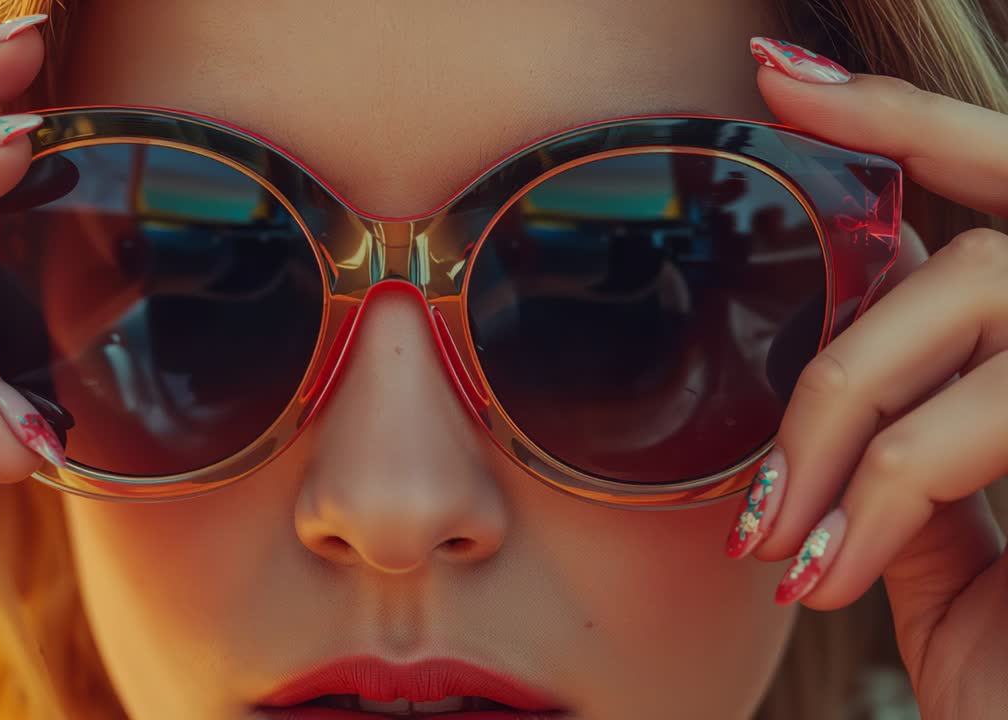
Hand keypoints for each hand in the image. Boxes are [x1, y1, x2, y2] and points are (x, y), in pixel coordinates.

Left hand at [728, 39, 1007, 718]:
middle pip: (995, 219)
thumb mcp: (958, 562)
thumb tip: (851, 415)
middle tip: (765, 260)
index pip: (1004, 195)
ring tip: (774, 537)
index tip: (785, 78)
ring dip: (834, 422)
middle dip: (876, 211)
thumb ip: (917, 463)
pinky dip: (871, 501)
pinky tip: (821, 572)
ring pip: (962, 303)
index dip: (906, 125)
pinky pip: (956, 433)